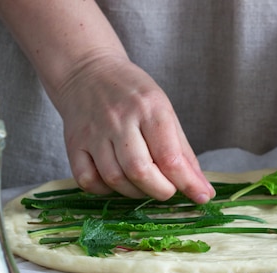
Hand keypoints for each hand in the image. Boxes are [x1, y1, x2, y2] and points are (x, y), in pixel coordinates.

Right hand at [56, 55, 214, 202]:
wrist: (86, 71)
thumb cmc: (133, 95)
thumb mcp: (165, 112)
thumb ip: (183, 152)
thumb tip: (202, 190)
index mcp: (150, 108)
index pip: (169, 156)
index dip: (187, 183)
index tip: (200, 196)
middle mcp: (119, 120)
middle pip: (140, 171)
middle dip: (161, 190)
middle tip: (167, 189)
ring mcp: (94, 133)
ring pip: (114, 179)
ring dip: (135, 192)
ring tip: (144, 184)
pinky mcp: (74, 144)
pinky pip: (88, 180)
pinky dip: (105, 190)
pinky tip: (116, 181)